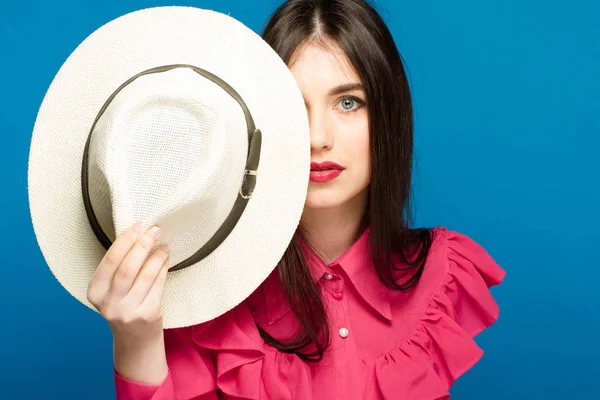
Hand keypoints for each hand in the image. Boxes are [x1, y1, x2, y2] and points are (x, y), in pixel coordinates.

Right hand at [87, 221, 169, 343]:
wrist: (135, 340)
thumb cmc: (124, 305)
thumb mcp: (112, 289)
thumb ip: (118, 267)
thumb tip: (137, 233)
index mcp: (95, 292)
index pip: (110, 260)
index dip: (125, 240)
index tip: (138, 224)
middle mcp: (109, 303)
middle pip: (127, 267)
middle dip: (143, 245)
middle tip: (155, 229)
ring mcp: (128, 311)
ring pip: (145, 276)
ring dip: (157, 256)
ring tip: (164, 245)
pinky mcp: (147, 315)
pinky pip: (158, 285)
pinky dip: (163, 269)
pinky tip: (165, 259)